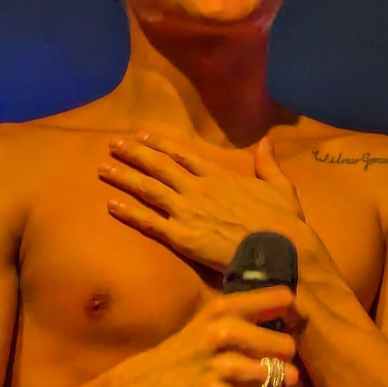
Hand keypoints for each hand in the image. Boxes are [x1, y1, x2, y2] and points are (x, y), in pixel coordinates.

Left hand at [98, 133, 311, 272]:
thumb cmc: (284, 222)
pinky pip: (149, 221)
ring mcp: (188, 211)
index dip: (162, 145)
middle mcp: (199, 188)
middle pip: (160, 166)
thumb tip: (266, 142)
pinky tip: (111, 204)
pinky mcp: (182, 236)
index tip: (144, 136)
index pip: (185, 155)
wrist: (280, 250)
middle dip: (135, 153)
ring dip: (124, 177)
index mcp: (221, 176)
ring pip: (148, 189)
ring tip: (103, 167)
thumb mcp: (281, 186)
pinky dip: (129, 212)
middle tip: (113, 144)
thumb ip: (268, 164)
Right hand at [107, 286, 299, 386]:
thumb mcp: (207, 322)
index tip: (293, 326)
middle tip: (271, 368)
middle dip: (284, 361)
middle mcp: (225, 333)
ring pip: (280, 378)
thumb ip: (244, 316)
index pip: (282, 299)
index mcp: (224, 308)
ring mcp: (222, 369)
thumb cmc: (182, 352)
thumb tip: (291, 319)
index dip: (295, 315)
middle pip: (287, 346)